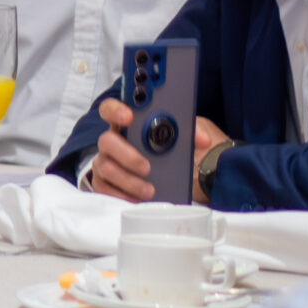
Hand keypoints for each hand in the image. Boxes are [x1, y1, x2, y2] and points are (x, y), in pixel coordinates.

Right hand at [85, 94, 224, 202]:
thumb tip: (202, 139)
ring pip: (106, 168)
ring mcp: (106, 161)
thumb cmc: (168, 150)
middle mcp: (112, 141)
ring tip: (150, 190)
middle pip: (106, 141)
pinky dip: (121, 195)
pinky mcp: (104, 182)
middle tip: (147, 167)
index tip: (129, 117)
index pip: (110, 109)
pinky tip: (138, 198)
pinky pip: (104, 188)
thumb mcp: (181, 137)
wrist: (169, 175)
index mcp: (126, 124)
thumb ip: (190, 132)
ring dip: (128, 180)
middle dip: (127, 155)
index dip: (115, 110)